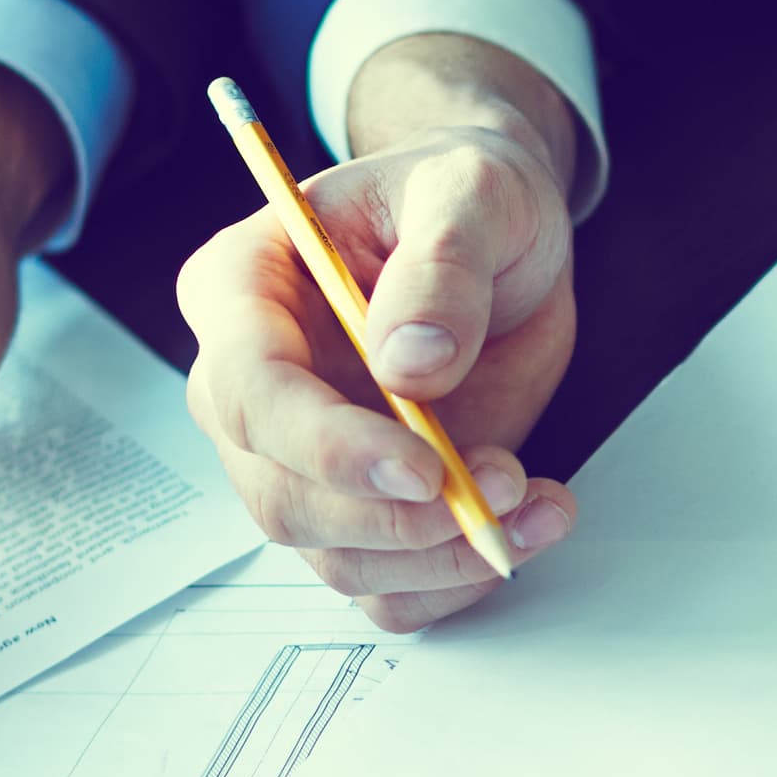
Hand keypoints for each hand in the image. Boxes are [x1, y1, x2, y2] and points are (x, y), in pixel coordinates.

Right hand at [177, 35, 580, 631]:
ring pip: (339, 557)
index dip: (330, 445)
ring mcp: (300, 459)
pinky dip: (456, 580)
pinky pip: (387, 585)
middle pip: (284, 497)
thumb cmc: (465, 198)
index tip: (425, 466)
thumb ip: (443, 264)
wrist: (501, 237)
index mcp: (240, 289)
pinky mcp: (360, 507)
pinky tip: (526, 525)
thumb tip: (410, 361)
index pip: (250, 391)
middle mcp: (250, 388)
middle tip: (503, 486)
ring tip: (535, 500)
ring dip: (442, 556)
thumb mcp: (472, 190)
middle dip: (397, 518)